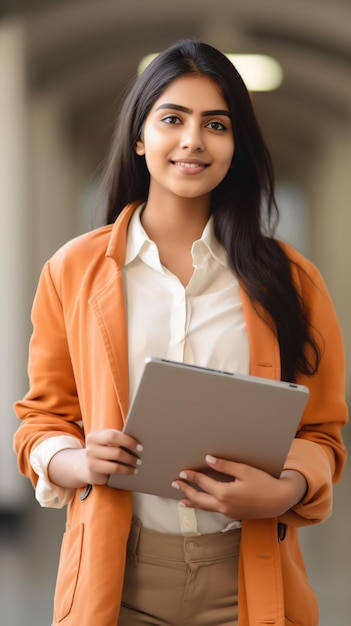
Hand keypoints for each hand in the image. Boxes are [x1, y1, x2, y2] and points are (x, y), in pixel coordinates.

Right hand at [84, 429, 142, 484]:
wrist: (84, 466)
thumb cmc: (101, 451)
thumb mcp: (105, 443)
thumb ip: (116, 439)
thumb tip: (139, 438)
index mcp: (94, 436)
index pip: (113, 435)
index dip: (128, 440)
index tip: (139, 446)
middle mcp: (90, 447)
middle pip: (116, 450)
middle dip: (131, 454)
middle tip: (140, 457)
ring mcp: (91, 460)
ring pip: (116, 462)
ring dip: (130, 463)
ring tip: (138, 464)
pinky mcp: (94, 471)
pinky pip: (114, 470)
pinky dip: (126, 470)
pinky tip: (132, 470)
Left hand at [171, 455, 306, 518]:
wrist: (279, 501)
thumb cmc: (264, 483)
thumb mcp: (244, 470)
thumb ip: (224, 466)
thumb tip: (207, 459)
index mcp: (225, 493)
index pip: (203, 483)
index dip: (191, 476)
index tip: (182, 472)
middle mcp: (224, 506)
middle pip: (199, 499)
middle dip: (186, 491)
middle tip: (175, 484)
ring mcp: (228, 512)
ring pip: (205, 508)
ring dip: (192, 502)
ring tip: (181, 500)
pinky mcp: (233, 515)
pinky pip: (213, 510)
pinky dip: (203, 506)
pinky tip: (201, 504)